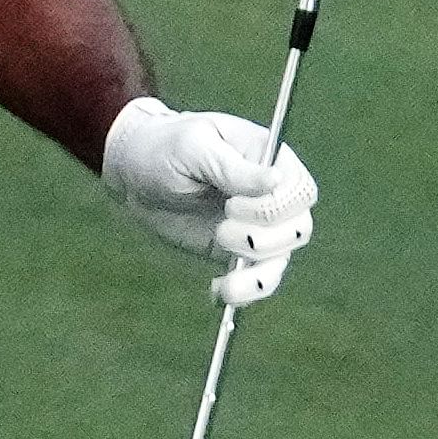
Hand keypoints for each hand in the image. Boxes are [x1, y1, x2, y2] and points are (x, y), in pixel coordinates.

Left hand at [99, 95, 319, 306]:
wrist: (138, 171)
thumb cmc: (169, 146)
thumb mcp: (196, 148)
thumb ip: (235, 169)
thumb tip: (277, 179)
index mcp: (271, 160)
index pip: (299, 192)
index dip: (273, 208)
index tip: (231, 205)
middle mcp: (272, 196)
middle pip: (298, 229)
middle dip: (263, 239)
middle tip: (221, 230)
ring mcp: (258, 227)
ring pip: (280, 259)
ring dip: (256, 273)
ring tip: (222, 273)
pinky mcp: (239, 253)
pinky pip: (257, 280)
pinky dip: (245, 292)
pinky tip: (218, 290)